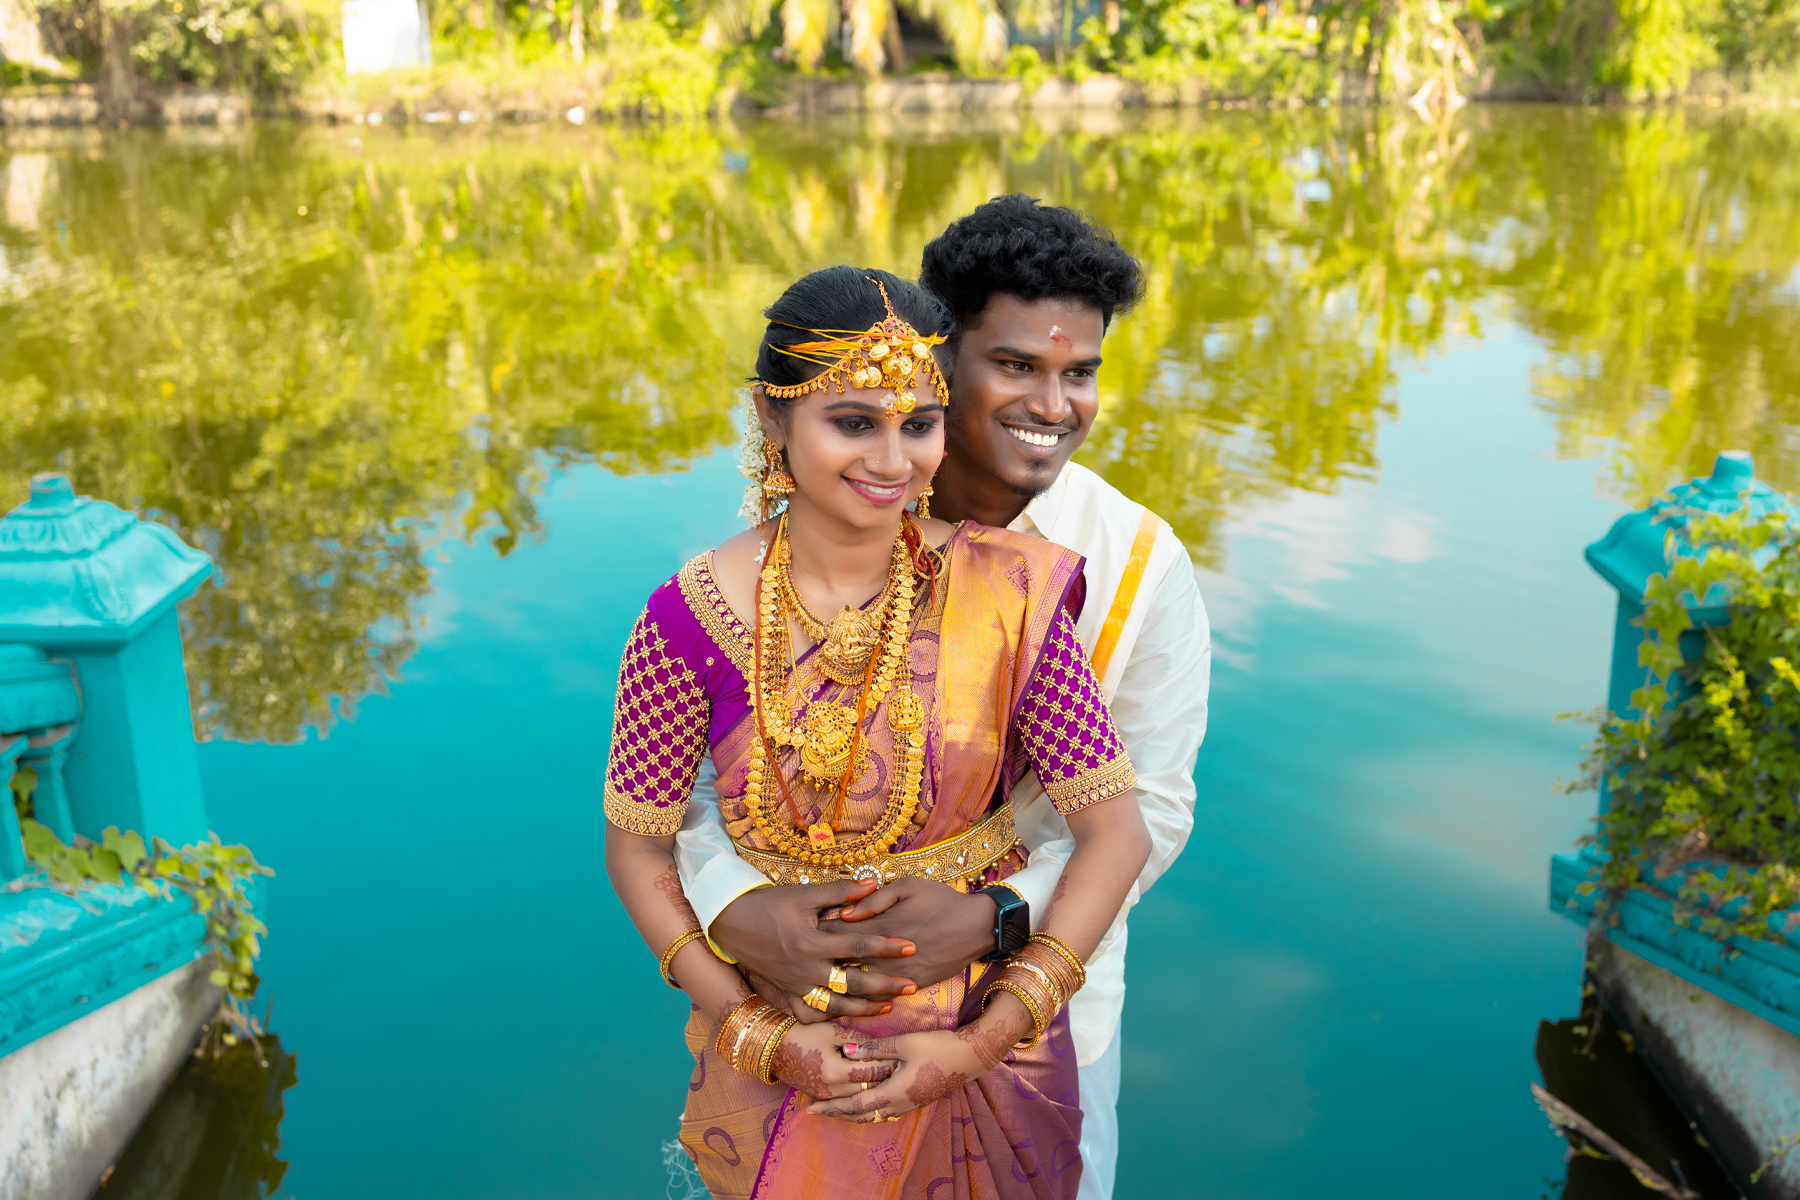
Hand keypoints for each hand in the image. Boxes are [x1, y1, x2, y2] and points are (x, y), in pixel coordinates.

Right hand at [710, 879, 919, 1023]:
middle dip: (885, 986)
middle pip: (854, 983)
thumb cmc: (770, 904)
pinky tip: (846, 1017)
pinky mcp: (786, 993)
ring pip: (835, 1005)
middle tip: (912, 986)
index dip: (887, 946)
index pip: (859, 946)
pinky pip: (809, 1013)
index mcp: (813, 943)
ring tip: (888, 1006)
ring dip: (863, 1008)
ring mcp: (796, 985)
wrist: (732, 922)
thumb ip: (840, 890)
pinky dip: (827, 1018)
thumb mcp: (804, 894)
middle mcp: (806, 969)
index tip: (911, 947)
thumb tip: (874, 882)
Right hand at [769, 1021, 896, 1099]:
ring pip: (858, 1098)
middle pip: (868, 1088)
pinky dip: (859, 1095)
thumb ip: (859, 1039)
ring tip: (891, 1079)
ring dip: (874, 1089)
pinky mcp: (821, 1099)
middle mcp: (831, 1090)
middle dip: (885, 1079)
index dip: (889, 1065)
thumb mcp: (832, 1030)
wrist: (773, 1048)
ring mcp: (825, 1098)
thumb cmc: (803, 1034)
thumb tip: (884, 1044)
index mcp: (835, 1072)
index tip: (903, 1059)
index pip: (871, 1072)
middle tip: (903, 1070)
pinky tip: (872, 1089)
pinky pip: (846, 1101)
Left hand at [803, 1024, 1007, 1122]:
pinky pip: (885, 1112)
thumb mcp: (904, 1043)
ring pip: (873, 1116)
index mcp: (893, 1092)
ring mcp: (909, 1104)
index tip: (811, 1107)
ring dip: (852, 1113)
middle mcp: (899, 1104)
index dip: (831, 1107)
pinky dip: (868, 1110)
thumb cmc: (937, 1047)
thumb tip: (846, 1051)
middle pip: (861, 1116)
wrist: (971, 1057)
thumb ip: (874, 1049)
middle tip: (815, 1111)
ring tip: (834, 1109)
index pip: (854, 1106)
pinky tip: (864, 1105)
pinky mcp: (916, 1100)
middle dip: (837, 1113)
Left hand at [818, 878, 996, 990]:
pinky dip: (860, 997)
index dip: (818, 930)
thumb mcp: (908, 886)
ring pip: (857, 983)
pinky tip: (847, 994)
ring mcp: (896, 972)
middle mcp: (884, 952)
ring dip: (837, 981)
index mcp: (880, 924)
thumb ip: (874, 900)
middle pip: (841, 959)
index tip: (805, 928)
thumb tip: (845, 912)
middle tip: (804, 955)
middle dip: (821, 957)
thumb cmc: (941, 900)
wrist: (976, 927)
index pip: (837, 931)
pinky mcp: (910, 985)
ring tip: (820, 977)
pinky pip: (878, 997)